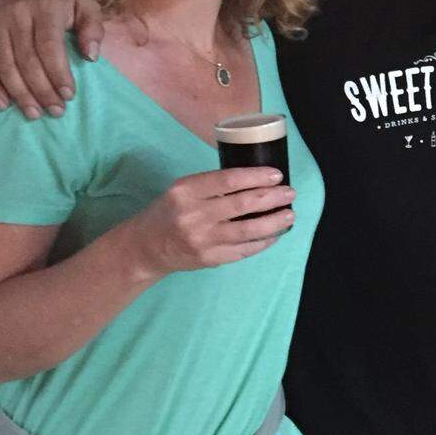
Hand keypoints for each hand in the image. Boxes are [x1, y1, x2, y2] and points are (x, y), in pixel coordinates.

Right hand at [0, 0, 103, 117]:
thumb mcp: (84, 3)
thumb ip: (93, 27)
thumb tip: (91, 56)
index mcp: (46, 7)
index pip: (49, 45)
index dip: (57, 73)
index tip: (68, 95)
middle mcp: (16, 15)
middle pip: (26, 59)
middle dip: (41, 89)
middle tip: (55, 111)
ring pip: (4, 64)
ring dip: (19, 92)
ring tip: (34, 113)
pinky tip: (3, 103)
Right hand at [122, 168, 296, 277]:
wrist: (145, 248)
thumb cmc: (169, 211)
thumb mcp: (183, 189)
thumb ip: (213, 184)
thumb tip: (258, 179)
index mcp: (186, 191)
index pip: (229, 180)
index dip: (257, 176)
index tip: (277, 175)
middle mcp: (194, 215)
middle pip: (242, 204)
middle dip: (272, 197)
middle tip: (290, 193)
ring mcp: (202, 240)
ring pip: (248, 230)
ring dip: (274, 221)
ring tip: (290, 214)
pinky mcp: (209, 259)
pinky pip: (244, 250)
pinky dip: (263, 241)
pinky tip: (276, 233)